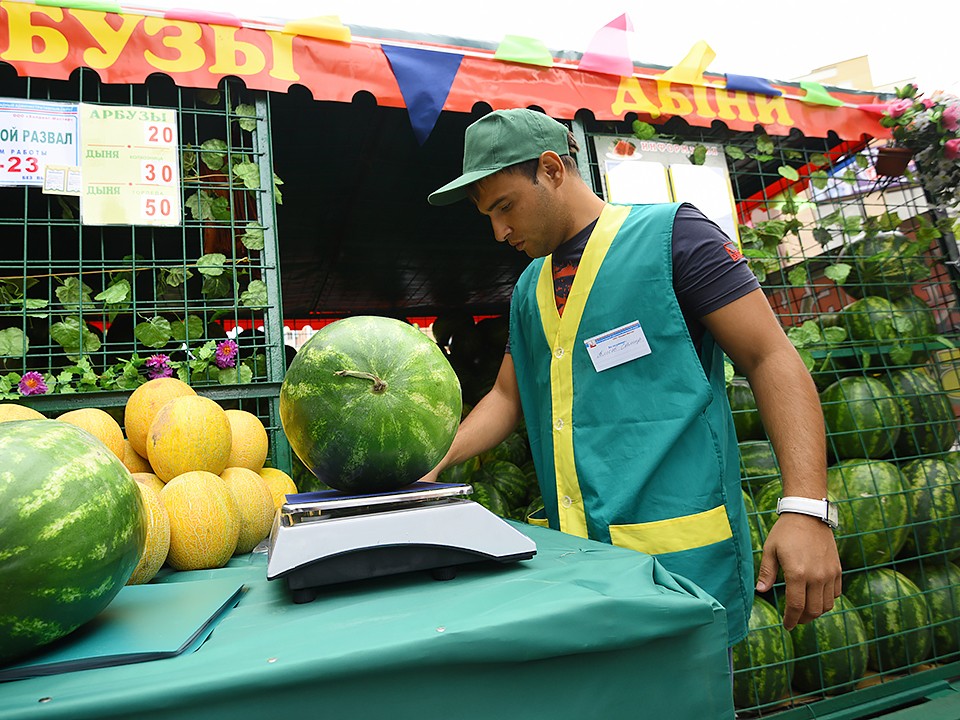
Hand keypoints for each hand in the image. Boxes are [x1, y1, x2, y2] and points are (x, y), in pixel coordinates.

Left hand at [755, 513, 841, 629]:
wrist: (808, 514)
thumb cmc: (785, 531)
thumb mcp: (770, 550)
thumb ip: (766, 573)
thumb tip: (760, 591)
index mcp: (797, 574)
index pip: (795, 607)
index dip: (790, 620)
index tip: (787, 626)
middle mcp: (816, 577)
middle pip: (813, 611)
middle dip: (802, 619)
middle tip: (794, 619)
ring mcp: (829, 574)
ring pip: (826, 605)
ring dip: (816, 612)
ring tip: (804, 610)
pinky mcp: (837, 569)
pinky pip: (835, 593)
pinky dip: (827, 600)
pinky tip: (816, 597)